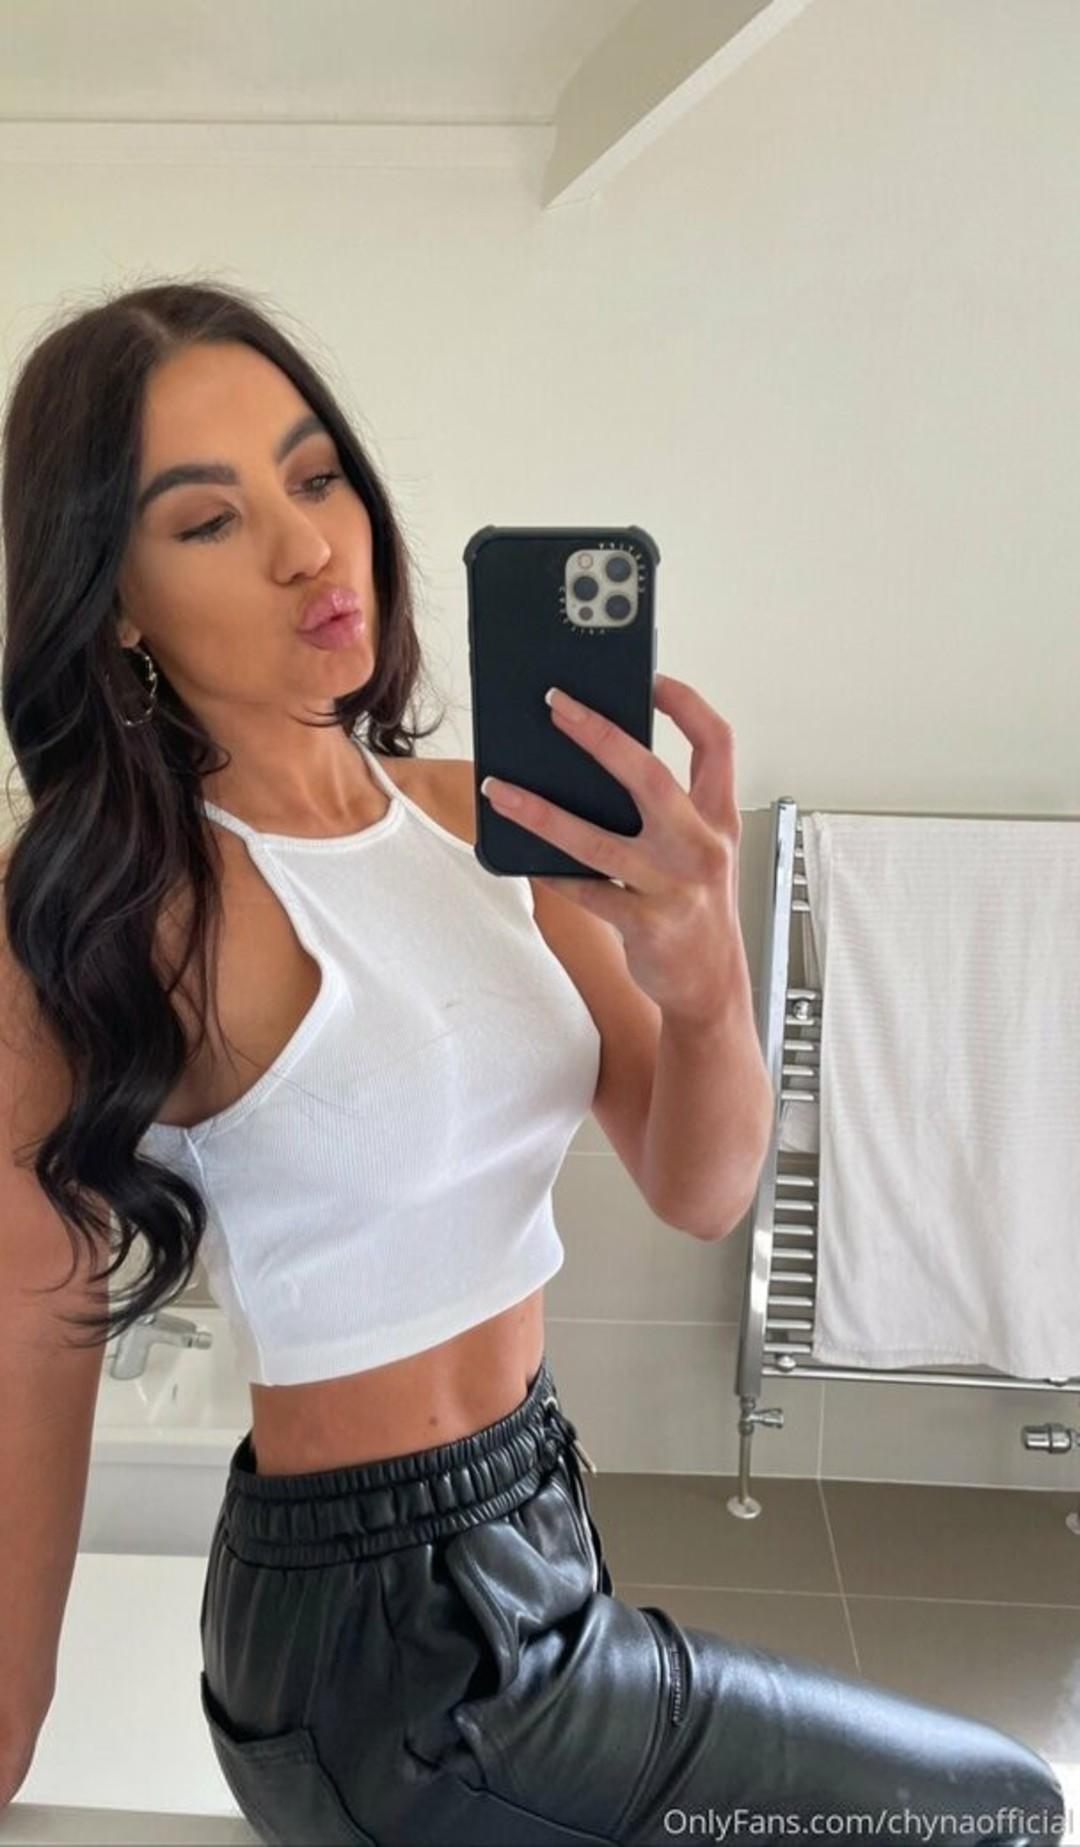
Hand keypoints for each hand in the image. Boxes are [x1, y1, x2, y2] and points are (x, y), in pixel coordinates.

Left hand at [480, 673, 747, 1022]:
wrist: (712, 986)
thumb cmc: (697, 909)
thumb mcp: (701, 852)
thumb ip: (667, 812)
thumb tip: (595, 767)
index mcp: (719, 819)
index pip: (717, 744)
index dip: (687, 704)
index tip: (651, 679)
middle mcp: (702, 847)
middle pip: (650, 776)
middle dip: (599, 735)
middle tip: (555, 704)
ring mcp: (673, 887)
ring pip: (597, 840)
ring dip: (541, 812)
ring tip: (499, 788)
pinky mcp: (645, 924)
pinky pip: (585, 891)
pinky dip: (550, 872)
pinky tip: (522, 855)